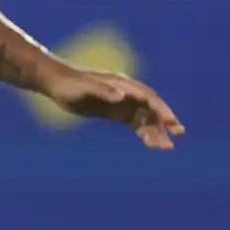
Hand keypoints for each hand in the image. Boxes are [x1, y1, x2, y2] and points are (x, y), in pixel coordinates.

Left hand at [48, 65, 183, 149]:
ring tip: (164, 147)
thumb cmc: (68, 84)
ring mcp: (122, 103)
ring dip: (156, 131)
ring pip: (145, 118)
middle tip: (176, 139)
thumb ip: (102, 91)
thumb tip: (121, 96)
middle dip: (164, 123)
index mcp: (123, 85)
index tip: (173, 124)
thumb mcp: (83, 88)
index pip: (149, 98)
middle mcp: (127, 93)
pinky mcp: (115, 112)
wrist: (54, 82)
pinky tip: (150, 144)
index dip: (162, 110)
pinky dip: (144, 132)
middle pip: (151, 109)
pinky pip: (135, 123)